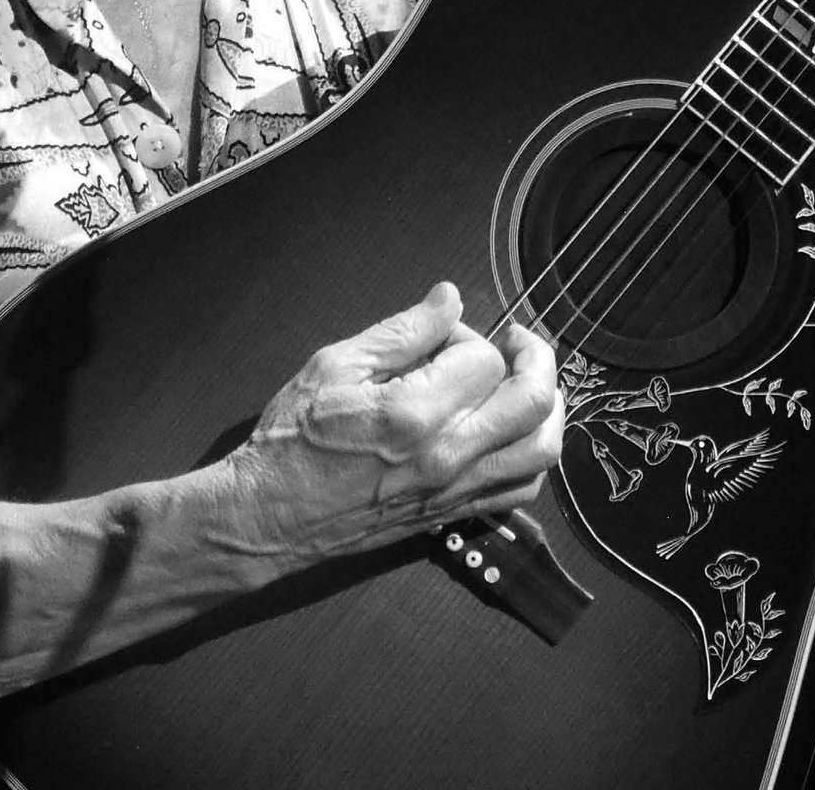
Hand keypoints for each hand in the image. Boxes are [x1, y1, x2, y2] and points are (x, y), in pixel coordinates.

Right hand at [224, 282, 562, 567]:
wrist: (269, 515)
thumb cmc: (294, 438)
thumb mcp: (335, 365)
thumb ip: (402, 331)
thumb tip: (449, 299)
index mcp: (415, 412)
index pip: (484, 358)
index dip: (467, 334)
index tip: (439, 335)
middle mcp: (447, 456)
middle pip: (534, 402)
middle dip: (534, 357)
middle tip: (514, 340)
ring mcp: (455, 491)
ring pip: (541, 451)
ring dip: (545, 407)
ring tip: (522, 380)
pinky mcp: (453, 514)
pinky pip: (521, 488)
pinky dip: (531, 454)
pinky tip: (508, 430)